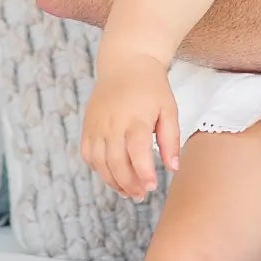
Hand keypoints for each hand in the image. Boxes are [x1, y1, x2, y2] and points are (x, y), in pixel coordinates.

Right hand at [80, 57, 179, 200]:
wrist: (126, 64)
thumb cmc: (152, 88)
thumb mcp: (169, 109)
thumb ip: (171, 139)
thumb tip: (173, 167)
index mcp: (135, 119)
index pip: (136, 152)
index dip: (143, 173)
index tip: (152, 187)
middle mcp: (112, 124)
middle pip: (116, 162)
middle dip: (129, 183)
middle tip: (141, 195)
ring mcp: (96, 126)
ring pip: (99, 162)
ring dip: (113, 181)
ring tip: (129, 192)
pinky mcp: (88, 126)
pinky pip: (88, 154)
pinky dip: (98, 169)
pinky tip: (112, 176)